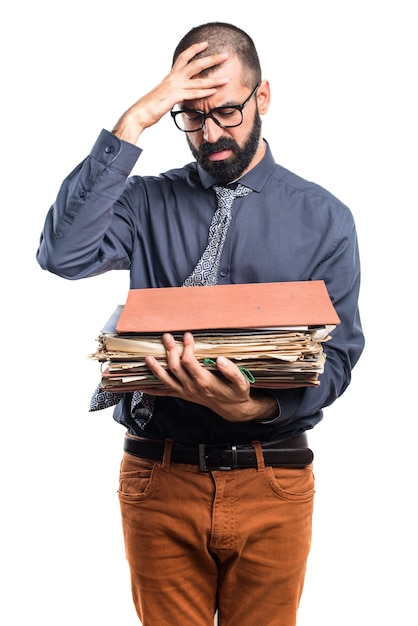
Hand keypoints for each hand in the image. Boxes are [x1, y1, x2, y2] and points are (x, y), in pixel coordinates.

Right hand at [112, 42, 229, 144]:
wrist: (139, 113)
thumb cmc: (150, 107)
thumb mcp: (164, 96)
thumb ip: (173, 93)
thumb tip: (178, 95)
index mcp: (170, 76)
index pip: (184, 58)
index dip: (194, 49)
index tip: (205, 44)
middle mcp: (173, 78)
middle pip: (195, 64)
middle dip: (211, 59)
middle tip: (225, 55)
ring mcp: (174, 86)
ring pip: (198, 81)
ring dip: (214, 79)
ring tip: (226, 79)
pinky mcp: (174, 96)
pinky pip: (193, 93)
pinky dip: (204, 92)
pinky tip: (214, 91)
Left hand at [140, 332, 277, 422]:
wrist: (233, 409)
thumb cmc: (236, 393)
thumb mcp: (241, 383)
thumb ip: (232, 371)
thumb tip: (221, 359)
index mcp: (204, 382)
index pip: (189, 362)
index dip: (187, 348)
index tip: (188, 336)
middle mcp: (192, 388)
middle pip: (175, 368)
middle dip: (170, 351)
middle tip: (167, 337)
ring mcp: (186, 392)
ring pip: (166, 380)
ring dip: (156, 369)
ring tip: (148, 357)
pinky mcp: (183, 395)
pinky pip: (165, 393)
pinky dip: (153, 390)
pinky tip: (143, 386)